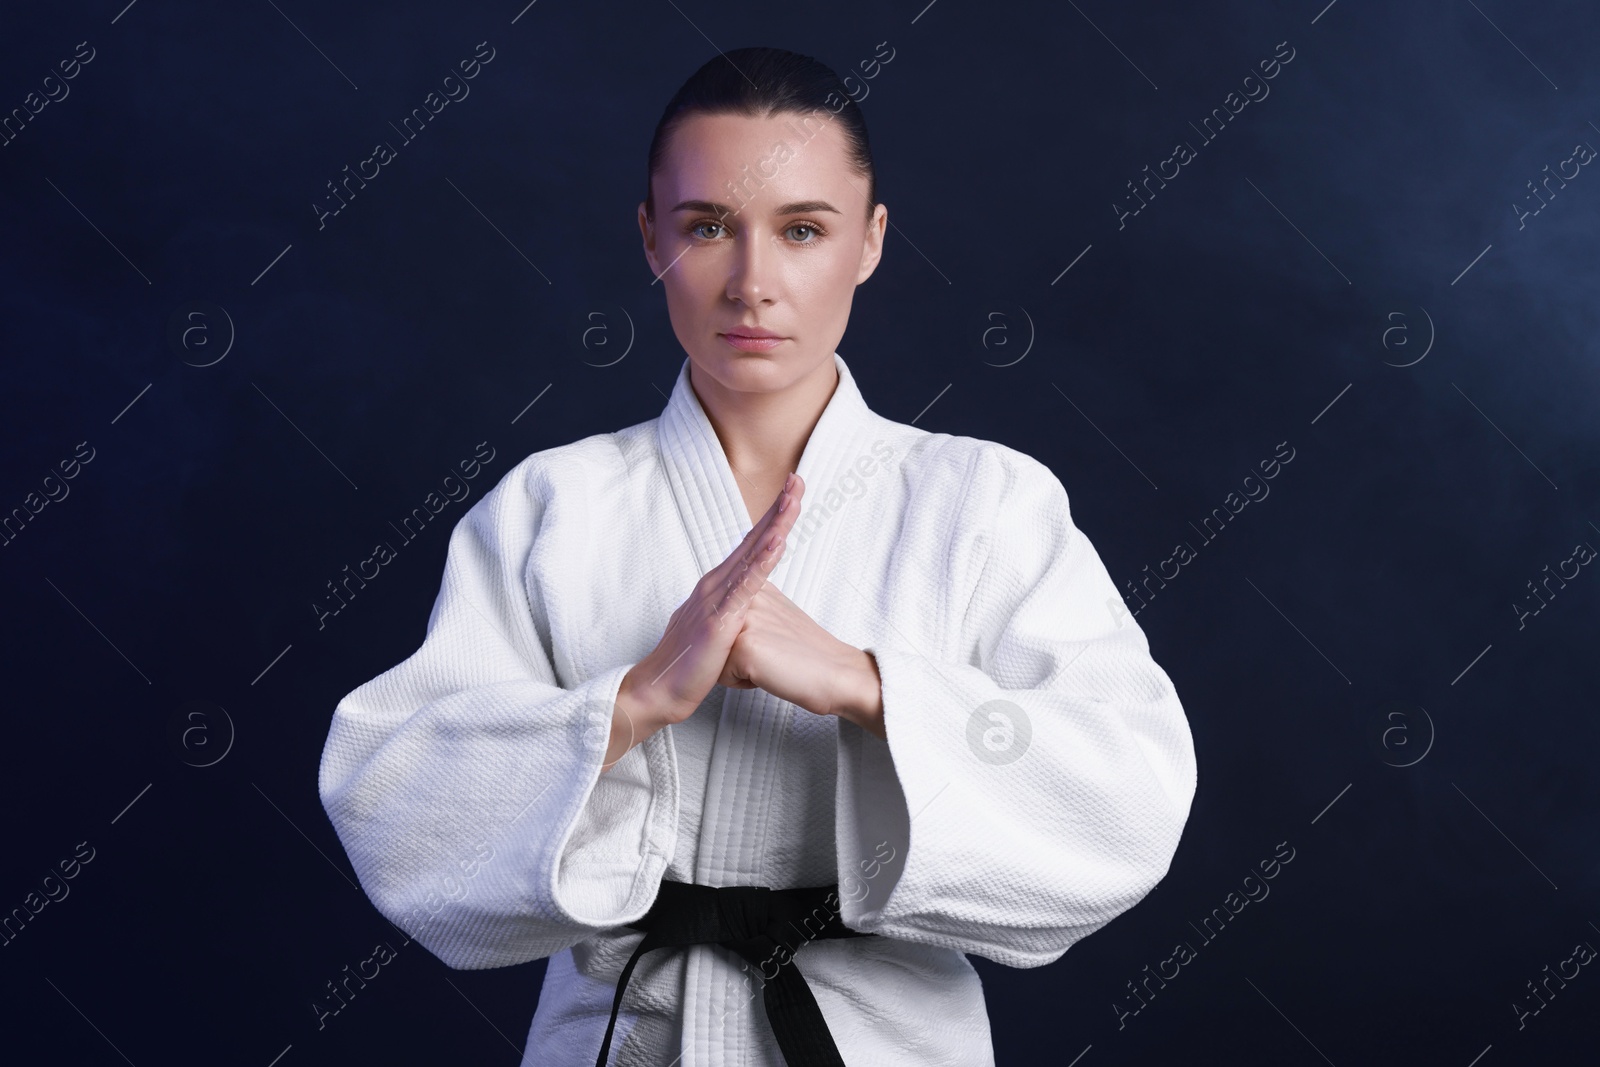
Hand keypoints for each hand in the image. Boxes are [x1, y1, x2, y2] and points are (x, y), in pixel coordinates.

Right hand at [605, 473, 804, 770]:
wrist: (659, 690)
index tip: (792, 494)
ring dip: (774, 526)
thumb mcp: (717, 634)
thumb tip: (746, 614)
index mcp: (716, 587)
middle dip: (777, 509)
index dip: (772, 519)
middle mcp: (714, 584)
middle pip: (752, 539)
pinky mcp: (718, 619)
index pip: (750, 546)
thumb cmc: (688, 666)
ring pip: (751, 555)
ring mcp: (715, 599)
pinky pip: (744, 586)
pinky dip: (762, 561)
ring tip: (793, 501)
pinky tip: (777, 543)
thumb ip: (732, 616)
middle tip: (798, 480)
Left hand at [719, 579, 886, 739]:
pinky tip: (770, 673)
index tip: (772, 641)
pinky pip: (723, 675)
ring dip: (739, 668)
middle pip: (716, 639)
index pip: (722, 622)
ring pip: (717, 657)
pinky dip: (743, 683)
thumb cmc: (809, 653)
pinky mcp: (744, 646)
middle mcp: (748, 598)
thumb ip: (752, 608)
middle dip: (737, 654)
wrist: (837, 674)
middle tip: (773, 653)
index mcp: (756, 587)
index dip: (744, 641)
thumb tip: (727, 616)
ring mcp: (744, 621)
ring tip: (771, 662)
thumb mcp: (778, 615)